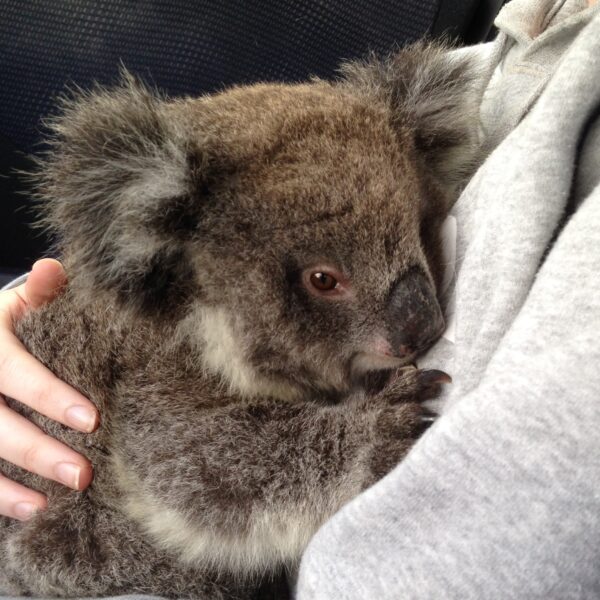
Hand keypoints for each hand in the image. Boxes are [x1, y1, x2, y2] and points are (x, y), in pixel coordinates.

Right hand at [0, 259, 97, 520]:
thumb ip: (42, 290)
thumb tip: (52, 268)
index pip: (18, 373)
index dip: (52, 397)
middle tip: (83, 475)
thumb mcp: (23, 302)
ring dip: (9, 486)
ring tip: (50, 504)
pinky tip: (26, 510)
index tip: (93, 421)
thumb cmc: (14, 322)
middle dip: (38, 451)